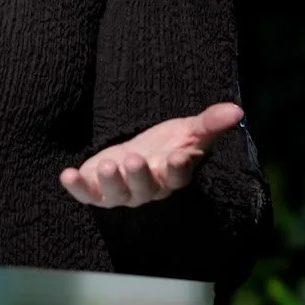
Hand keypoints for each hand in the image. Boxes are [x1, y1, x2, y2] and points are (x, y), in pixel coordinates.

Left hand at [60, 103, 243, 207]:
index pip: (178, 176)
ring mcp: (121, 192)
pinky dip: (76, 187)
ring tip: (109, 165)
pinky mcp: (96, 190)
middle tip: (134, 159)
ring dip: (111, 182)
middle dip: (140, 176)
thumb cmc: (165, 144)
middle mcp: (147, 189)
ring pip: (117, 194)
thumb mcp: (187, 130)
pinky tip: (67, 174)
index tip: (178, 155)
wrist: (135, 153)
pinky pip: (86, 194)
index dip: (178, 168)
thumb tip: (237, 110)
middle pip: (146, 188)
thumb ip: (210, 122)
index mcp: (172, 175)